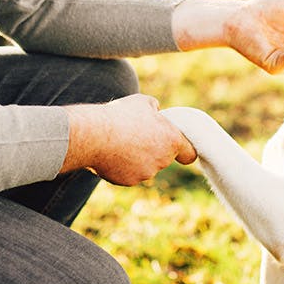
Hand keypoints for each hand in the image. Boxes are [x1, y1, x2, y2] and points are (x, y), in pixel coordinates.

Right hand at [61, 94, 196, 185]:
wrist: (94, 135)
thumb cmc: (120, 116)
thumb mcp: (142, 102)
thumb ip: (155, 109)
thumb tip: (156, 112)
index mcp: (171, 140)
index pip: (189, 153)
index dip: (185, 150)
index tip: (179, 149)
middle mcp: (163, 160)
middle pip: (163, 158)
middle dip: (153, 149)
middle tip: (136, 135)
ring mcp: (146, 173)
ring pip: (145, 166)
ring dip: (136, 157)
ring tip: (119, 142)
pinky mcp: (129, 181)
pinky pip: (128, 173)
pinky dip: (122, 166)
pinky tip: (111, 153)